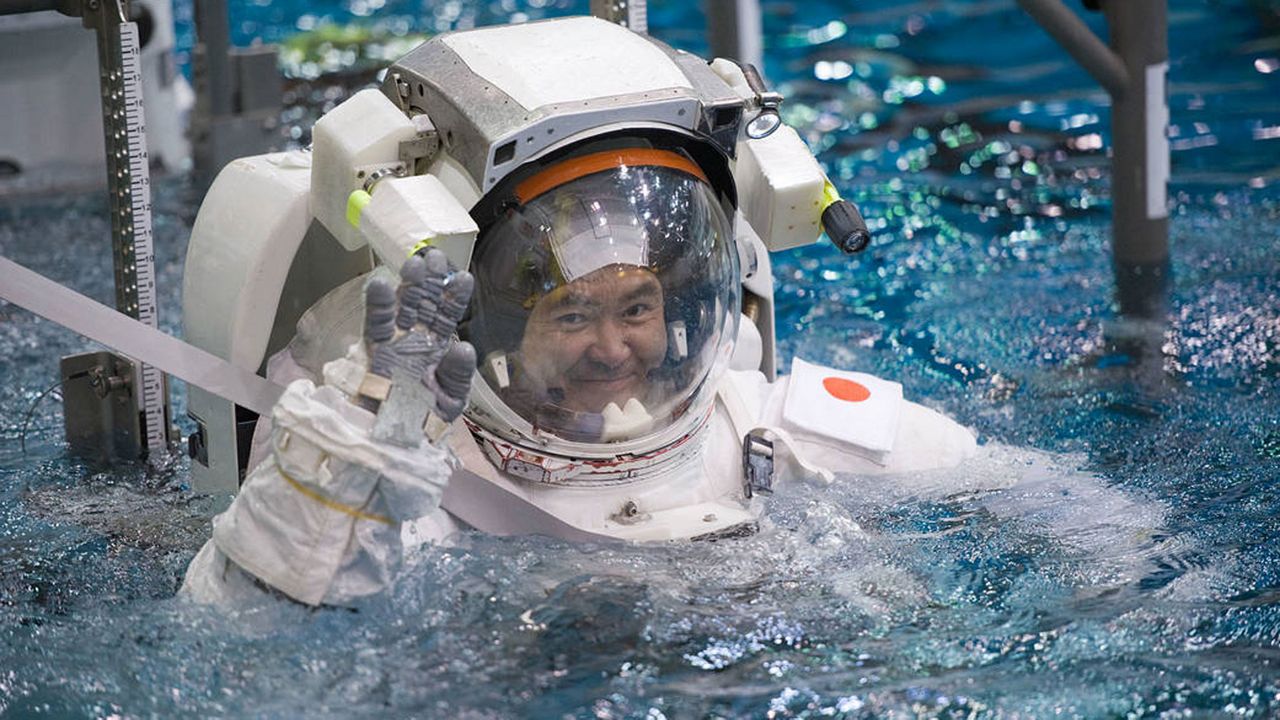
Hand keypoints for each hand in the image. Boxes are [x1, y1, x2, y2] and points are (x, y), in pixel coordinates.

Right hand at [360, 248, 475, 445]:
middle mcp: (418, 339)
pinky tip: (379, 284)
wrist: (397, 440)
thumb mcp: (451, 398)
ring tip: (414, 264)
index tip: (464, 278)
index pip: (449, 316)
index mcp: (439, 347)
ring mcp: (396, 342)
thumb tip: (463, 348)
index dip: (455, 297)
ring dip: (408, 285)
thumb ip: (458, 374)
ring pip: (402, 306)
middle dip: (431, 280)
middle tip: (437, 256)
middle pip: (425, 302)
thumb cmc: (425, 419)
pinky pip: (376, 324)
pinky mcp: (375, 351)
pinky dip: (376, 305)